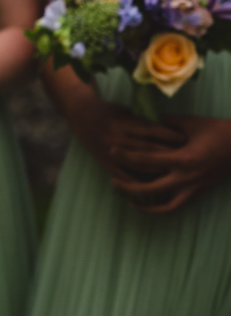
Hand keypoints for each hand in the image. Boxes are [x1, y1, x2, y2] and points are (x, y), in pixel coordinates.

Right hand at [60, 88, 184, 186]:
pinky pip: (127, 177)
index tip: (183, 139)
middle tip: (187, 158)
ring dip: (159, 170)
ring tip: (176, 172)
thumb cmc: (107, 111)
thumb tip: (170, 129)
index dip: (168, 135)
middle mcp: (117, 139)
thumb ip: (144, 122)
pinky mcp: (106, 163)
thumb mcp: (125, 111)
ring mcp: (111, 153)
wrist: (80, 114)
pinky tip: (155, 187)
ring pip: (140, 166)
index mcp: (123, 123)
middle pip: (149, 149)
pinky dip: (142, 183)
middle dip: (169, 154)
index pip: (151, 131)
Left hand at [107, 114, 230, 213]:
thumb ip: (164, 123)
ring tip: (126, 197)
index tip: (111, 151)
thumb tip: (142, 117)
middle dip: (128, 186)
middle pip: (150, 187)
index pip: (147, 159)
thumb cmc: (216, 131)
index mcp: (183, 159)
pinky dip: (159, 209)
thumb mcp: (189, 123)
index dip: (127, 156)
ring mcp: (193, 188)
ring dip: (143, 202)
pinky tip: (146, 205)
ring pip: (163, 204)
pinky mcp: (198, 193)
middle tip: (112, 181)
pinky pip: (175, 207)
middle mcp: (187, 177)